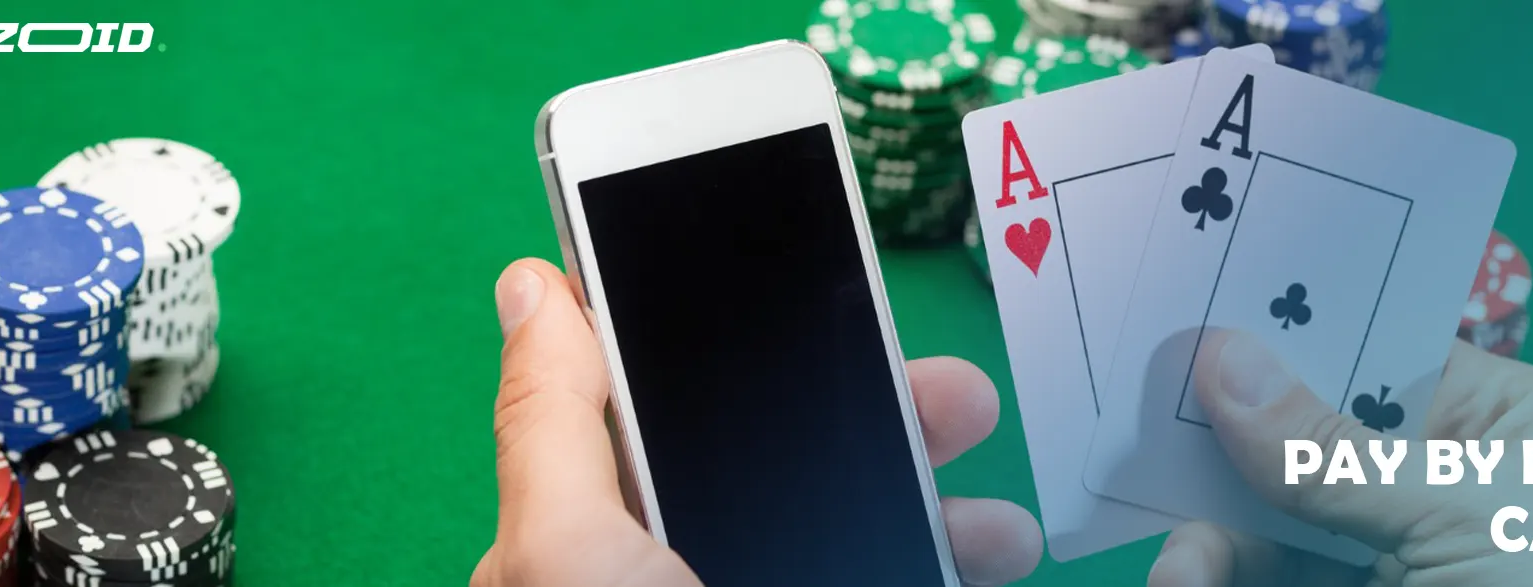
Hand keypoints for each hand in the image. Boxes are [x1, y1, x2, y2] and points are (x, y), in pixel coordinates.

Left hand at [471, 259, 1044, 586]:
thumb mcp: (566, 554)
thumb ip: (550, 424)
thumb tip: (528, 282)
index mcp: (606, 543)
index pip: (677, 414)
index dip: (744, 350)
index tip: (829, 303)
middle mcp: (685, 572)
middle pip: (786, 467)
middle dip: (881, 425)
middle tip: (957, 398)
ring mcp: (770, 583)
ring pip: (860, 533)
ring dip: (942, 510)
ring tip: (1004, 523)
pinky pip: (894, 575)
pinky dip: (950, 562)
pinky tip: (998, 557)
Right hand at [1147, 329, 1532, 586]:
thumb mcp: (1467, 513)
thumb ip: (1334, 450)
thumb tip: (1221, 356)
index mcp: (1502, 424)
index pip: (1374, 351)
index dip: (1288, 332)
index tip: (1190, 311)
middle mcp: (1436, 483)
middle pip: (1301, 435)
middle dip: (1221, 443)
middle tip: (1139, 436)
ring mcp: (1388, 558)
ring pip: (1265, 521)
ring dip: (1208, 537)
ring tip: (1178, 572)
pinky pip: (1265, 578)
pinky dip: (1218, 576)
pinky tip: (1184, 580)